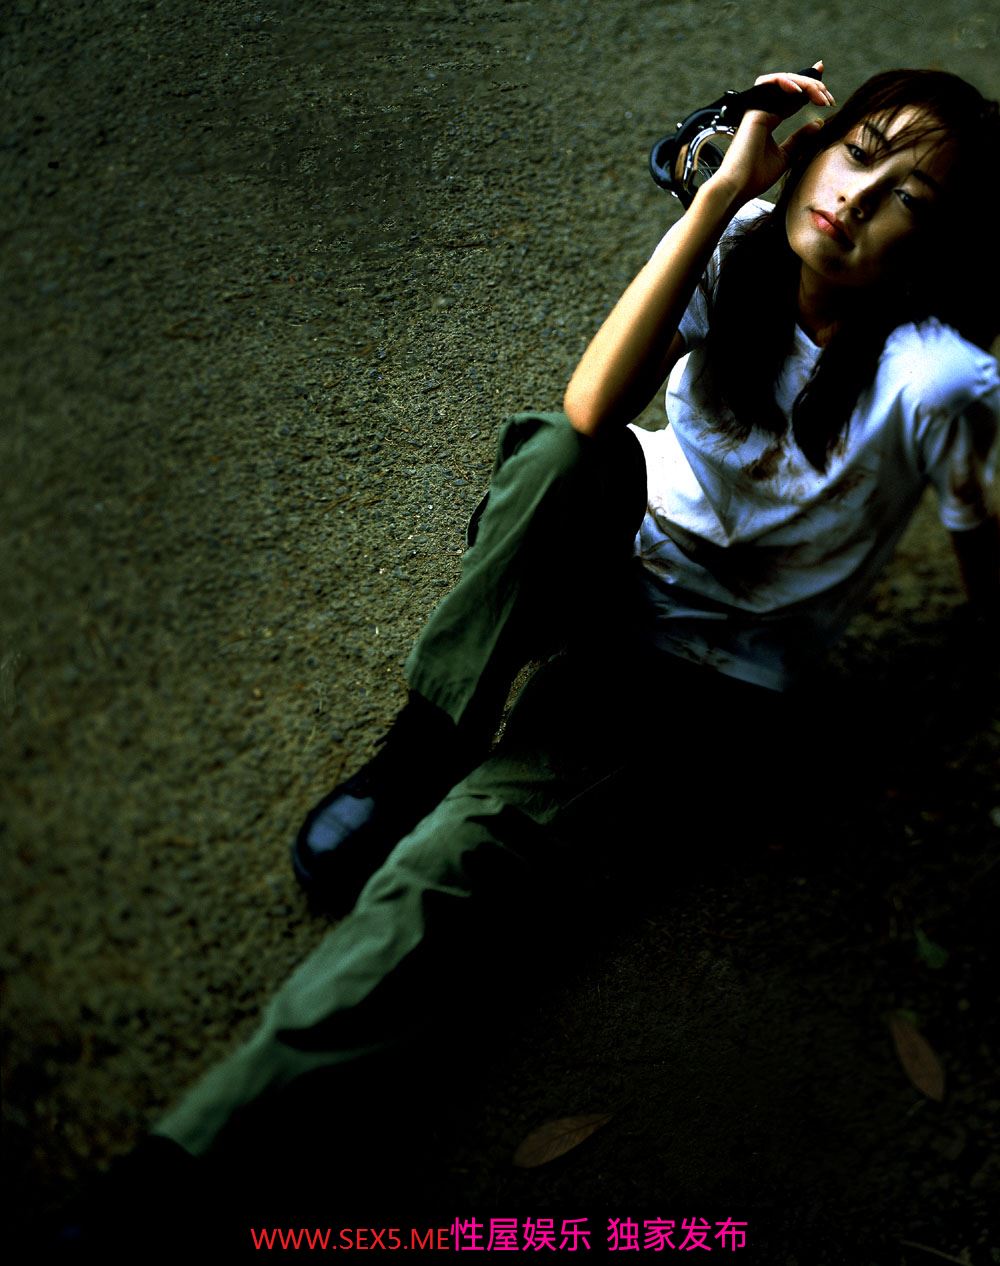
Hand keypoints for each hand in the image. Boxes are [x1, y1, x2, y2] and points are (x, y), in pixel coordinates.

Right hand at [713, 61, 835, 203]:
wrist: (738, 187)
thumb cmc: (756, 177)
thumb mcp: (786, 156)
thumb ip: (800, 139)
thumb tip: (818, 123)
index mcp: (768, 119)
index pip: (792, 97)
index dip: (810, 90)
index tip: (828, 95)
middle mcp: (762, 110)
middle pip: (791, 87)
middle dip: (814, 87)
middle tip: (829, 100)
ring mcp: (757, 108)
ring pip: (784, 81)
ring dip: (806, 84)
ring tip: (821, 97)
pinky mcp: (754, 109)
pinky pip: (772, 84)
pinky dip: (788, 83)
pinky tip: (802, 92)